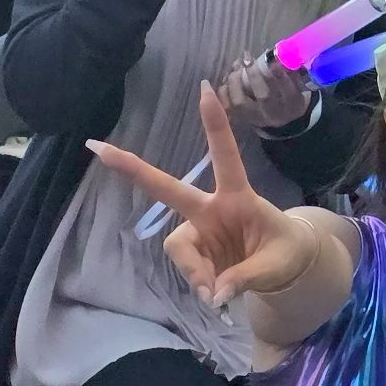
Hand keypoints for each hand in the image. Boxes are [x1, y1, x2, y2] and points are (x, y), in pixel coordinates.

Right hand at [88, 83, 319, 305]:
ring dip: (194, 271)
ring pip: (178, 246)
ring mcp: (199, 230)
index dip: (216, 126)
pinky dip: (197, 283)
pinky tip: (214, 295)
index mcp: (238, 197)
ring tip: (218, 294)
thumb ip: (244, 278)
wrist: (288, 267)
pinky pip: (185, 268)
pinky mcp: (194, 252)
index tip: (205, 90)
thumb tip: (212, 294)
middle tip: (98, 148)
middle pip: (168, 188)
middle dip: (133, 168)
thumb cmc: (285, 251)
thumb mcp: (275, 264)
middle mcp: (211, 208)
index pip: (226, 157)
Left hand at [217, 55, 314, 133]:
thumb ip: (290, 71)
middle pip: (263, 96)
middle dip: (254, 75)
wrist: (283, 119)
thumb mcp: (297, 84)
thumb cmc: (290, 95)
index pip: (287, 90)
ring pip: (241, 102)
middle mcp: (273, 114)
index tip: (272, 59)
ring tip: (236, 66)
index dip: (279, 75)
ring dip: (235, 81)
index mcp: (292, 104)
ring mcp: (256, 118)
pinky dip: (224, 91)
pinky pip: (227, 106)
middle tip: (248, 58)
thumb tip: (274, 53)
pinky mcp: (241, 119)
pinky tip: (226, 79)